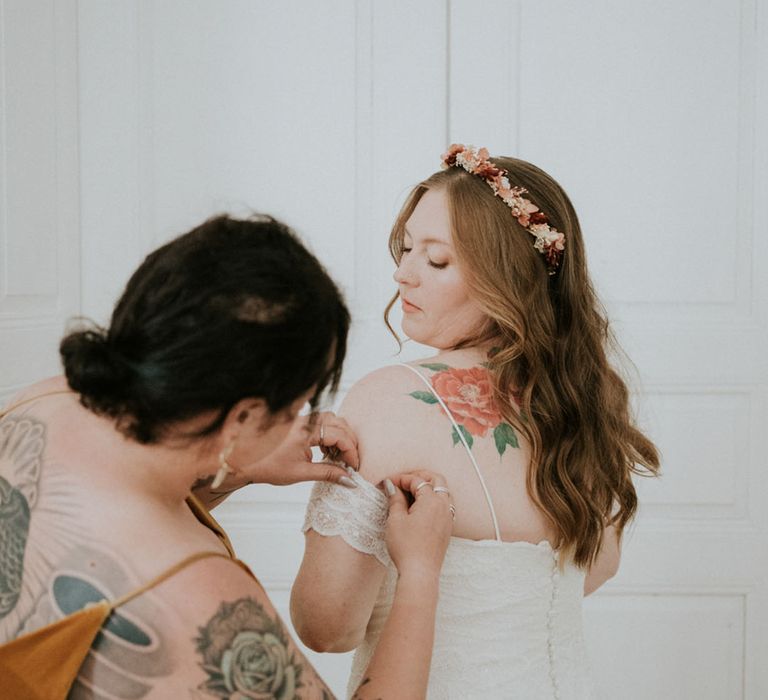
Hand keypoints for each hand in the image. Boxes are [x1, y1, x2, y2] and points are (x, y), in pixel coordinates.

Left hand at [239, 411, 359, 486]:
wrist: (244, 460)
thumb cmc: (268, 466)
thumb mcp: (301, 473)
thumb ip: (328, 474)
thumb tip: (350, 481)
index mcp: (306, 430)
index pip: (339, 436)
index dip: (351, 452)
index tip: (355, 467)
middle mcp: (305, 419)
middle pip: (340, 423)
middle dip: (349, 442)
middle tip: (350, 462)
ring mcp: (302, 418)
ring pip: (332, 419)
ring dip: (340, 436)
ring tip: (337, 457)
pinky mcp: (300, 421)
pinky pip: (322, 421)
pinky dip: (330, 434)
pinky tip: (327, 451)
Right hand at [383, 469, 453, 579]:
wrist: (420, 572)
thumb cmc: (406, 546)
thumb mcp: (395, 520)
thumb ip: (395, 499)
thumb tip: (392, 486)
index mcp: (432, 501)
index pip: (417, 481)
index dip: (401, 479)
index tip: (388, 482)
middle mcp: (444, 506)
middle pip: (436, 480)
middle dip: (420, 477)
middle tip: (403, 481)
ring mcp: (448, 517)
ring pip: (443, 492)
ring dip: (429, 488)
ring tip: (412, 493)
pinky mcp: (448, 528)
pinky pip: (445, 505)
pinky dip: (434, 500)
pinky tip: (421, 508)